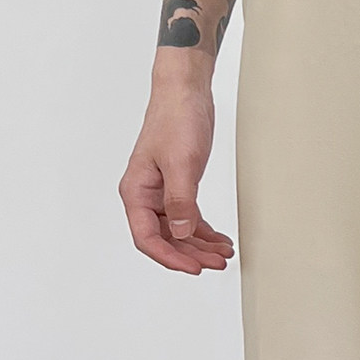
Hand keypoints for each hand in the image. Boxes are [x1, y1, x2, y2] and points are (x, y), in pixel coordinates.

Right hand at [120, 50, 233, 274]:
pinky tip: (219, 240)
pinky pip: (188, 217)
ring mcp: (161, 193)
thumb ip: (181, 201)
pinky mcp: (177, 186)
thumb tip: (182, 232)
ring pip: (178, 231)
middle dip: (191, 254)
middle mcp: (145, 196)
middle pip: (165, 239)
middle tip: (216, 263)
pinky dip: (204, 231)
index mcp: (136, 191)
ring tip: (223, 255)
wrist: (186, 91)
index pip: (147, 238)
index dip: (171, 257)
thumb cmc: (176, 118)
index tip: (194, 268)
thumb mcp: (181, 162)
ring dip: (200, 245)